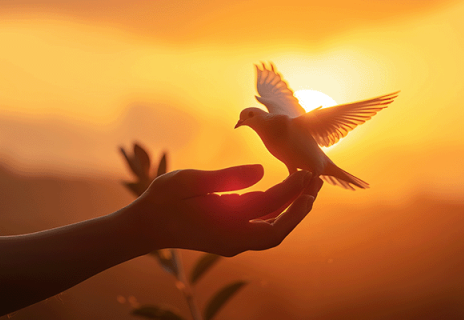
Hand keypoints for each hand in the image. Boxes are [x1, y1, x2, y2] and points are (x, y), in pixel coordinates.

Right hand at [132, 164, 322, 256]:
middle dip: (300, 208)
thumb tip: (261, 172)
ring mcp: (231, 242)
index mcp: (224, 223)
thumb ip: (226, 177)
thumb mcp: (189, 181)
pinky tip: (281, 198)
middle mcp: (232, 239)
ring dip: (290, 212)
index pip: (268, 205)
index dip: (290, 187)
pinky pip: (259, 229)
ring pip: (271, 231)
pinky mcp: (229, 239)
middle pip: (278, 229)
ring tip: (306, 189)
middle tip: (316, 184)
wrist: (147, 226)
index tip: (306, 171)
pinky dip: (274, 214)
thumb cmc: (164, 200)